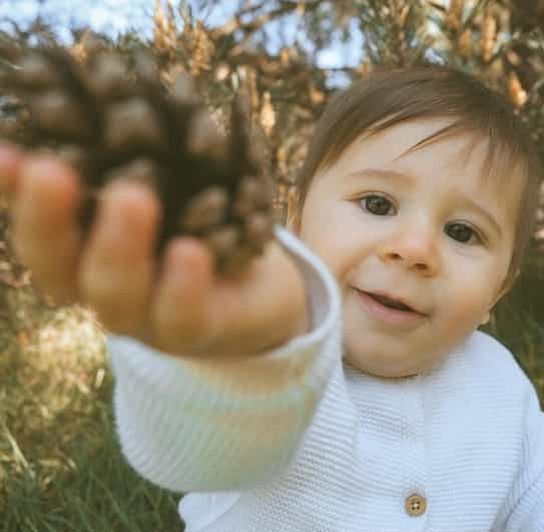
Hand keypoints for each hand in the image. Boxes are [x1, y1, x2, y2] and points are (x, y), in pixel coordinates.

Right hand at [0, 143, 306, 357]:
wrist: (252, 287)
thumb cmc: (200, 221)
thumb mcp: (169, 179)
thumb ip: (139, 150)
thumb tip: (115, 84)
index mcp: (80, 242)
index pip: (34, 216)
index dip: (12, 189)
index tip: (8, 153)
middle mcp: (96, 281)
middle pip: (53, 262)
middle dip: (47, 217)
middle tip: (52, 170)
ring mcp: (141, 314)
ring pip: (112, 294)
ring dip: (117, 246)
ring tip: (132, 197)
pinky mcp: (191, 331)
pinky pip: (180, 317)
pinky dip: (182, 285)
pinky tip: (190, 251)